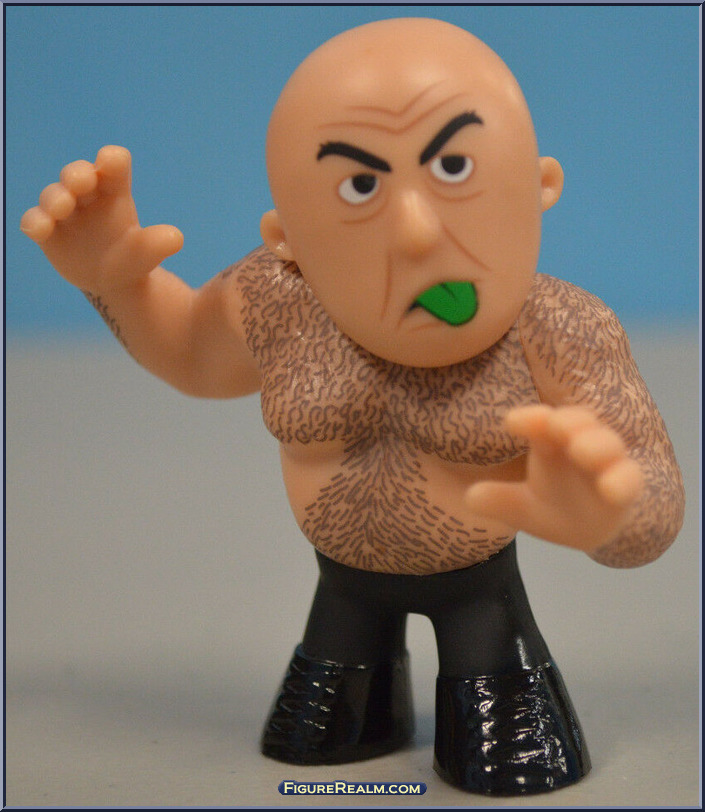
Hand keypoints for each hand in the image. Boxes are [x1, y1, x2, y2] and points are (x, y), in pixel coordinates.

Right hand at [20, 145, 182, 292]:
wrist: (113, 281)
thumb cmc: (134, 257)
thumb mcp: (149, 252)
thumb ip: (160, 243)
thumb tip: (176, 238)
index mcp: (116, 191)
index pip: (114, 164)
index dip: (111, 159)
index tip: (110, 163)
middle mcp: (88, 196)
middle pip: (79, 173)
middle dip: (77, 174)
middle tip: (81, 182)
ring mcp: (66, 212)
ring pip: (54, 194)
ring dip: (56, 197)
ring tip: (63, 208)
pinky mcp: (48, 231)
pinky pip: (35, 220)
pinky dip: (35, 222)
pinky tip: (40, 228)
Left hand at [466, 405, 643, 552]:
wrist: (591, 528)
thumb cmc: (554, 505)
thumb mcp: (523, 508)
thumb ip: (500, 501)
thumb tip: (470, 498)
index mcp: (550, 442)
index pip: (540, 422)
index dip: (530, 420)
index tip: (512, 423)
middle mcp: (580, 443)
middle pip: (578, 422)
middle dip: (568, 422)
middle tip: (556, 426)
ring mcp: (606, 462)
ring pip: (607, 444)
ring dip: (596, 444)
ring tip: (582, 451)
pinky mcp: (627, 484)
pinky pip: (629, 478)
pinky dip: (622, 481)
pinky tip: (611, 490)